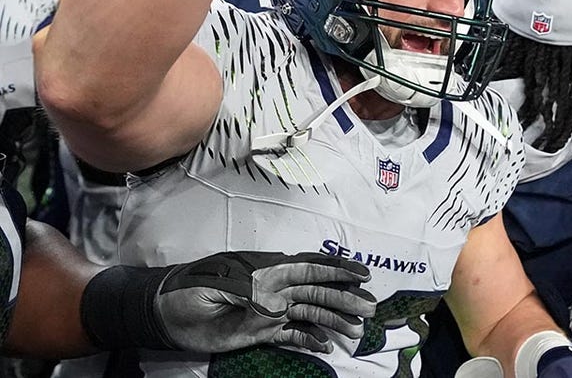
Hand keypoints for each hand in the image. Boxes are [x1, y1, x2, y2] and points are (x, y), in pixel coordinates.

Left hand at [155, 251, 376, 353]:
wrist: (160, 312)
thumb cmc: (185, 292)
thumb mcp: (213, 287)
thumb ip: (246, 293)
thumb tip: (277, 304)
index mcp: (265, 273)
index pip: (307, 268)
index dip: (336, 270)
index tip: (361, 275)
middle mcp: (273, 289)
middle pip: (316, 291)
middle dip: (345, 297)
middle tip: (370, 308)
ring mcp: (268, 311)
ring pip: (310, 312)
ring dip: (334, 318)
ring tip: (358, 329)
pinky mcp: (260, 331)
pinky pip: (292, 334)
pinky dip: (310, 339)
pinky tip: (326, 345)